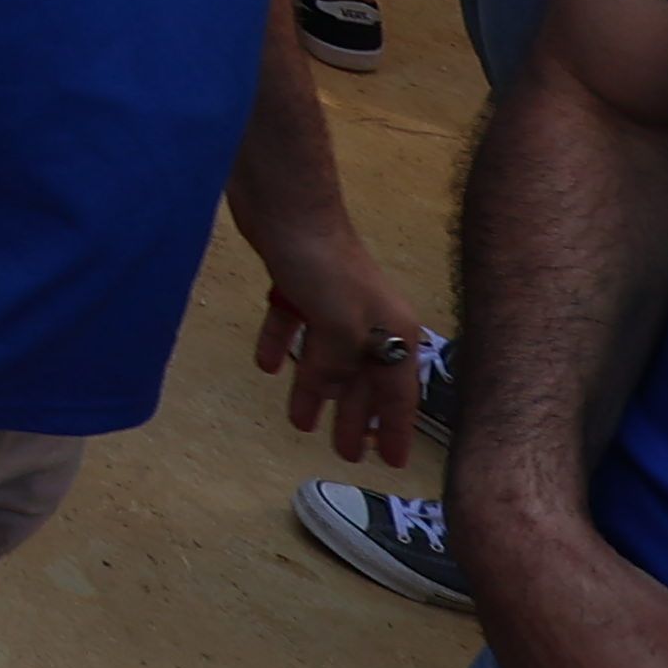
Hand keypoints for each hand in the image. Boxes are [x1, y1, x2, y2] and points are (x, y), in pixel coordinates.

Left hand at [253, 233, 431, 464]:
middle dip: (354, 416)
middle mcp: (369, 318)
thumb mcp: (340, 327)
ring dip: (315, 388)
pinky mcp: (297, 281)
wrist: (285, 203)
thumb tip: (328, 395)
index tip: (393, 463)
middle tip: (344, 454)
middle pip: (362, 378)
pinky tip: (268, 366)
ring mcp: (332, 299)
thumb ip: (338, 367)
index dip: (396, 429)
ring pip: (326, 356)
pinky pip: (293, 323)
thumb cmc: (322, 266)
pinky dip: (283, 345)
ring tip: (300, 423)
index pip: (399, 392)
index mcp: (394, 330)